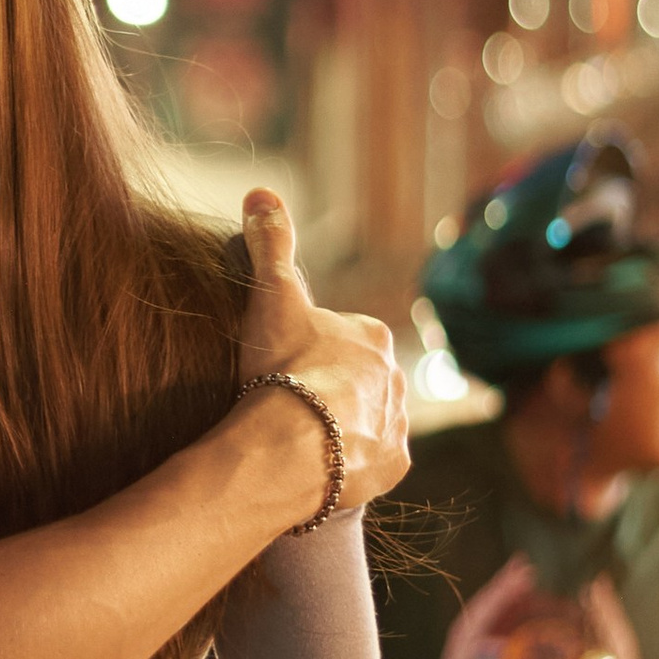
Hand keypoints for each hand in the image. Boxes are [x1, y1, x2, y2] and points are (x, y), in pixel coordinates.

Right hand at [237, 190, 408, 513]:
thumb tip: (261, 191)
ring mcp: (397, 425)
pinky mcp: (392, 467)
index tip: (281, 361)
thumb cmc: (282, 366)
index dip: (311, 346)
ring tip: (299, 437)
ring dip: (343, 426)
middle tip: (286, 401)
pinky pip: (373, 462)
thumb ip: (269, 243)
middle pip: (360, 379)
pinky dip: (350, 463)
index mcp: (372, 337)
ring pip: (369, 420)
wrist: (290, 448)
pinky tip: (318, 466)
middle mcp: (396, 379)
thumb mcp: (270, 295)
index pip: (344, 334)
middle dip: (332, 387)